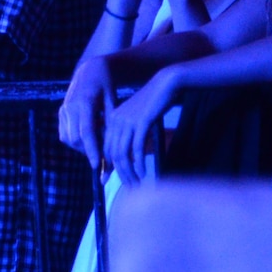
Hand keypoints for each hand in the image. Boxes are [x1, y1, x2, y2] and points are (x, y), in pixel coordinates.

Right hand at [58, 57, 116, 172]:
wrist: (91, 72)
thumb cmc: (107, 87)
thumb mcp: (113, 103)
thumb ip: (111, 123)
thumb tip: (113, 148)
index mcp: (85, 103)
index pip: (86, 133)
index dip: (92, 150)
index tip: (98, 165)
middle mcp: (70, 107)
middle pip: (75, 138)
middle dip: (87, 150)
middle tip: (102, 156)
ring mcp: (63, 110)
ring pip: (68, 138)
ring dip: (81, 146)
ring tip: (97, 144)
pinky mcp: (60, 113)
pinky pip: (64, 134)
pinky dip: (75, 141)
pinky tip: (88, 138)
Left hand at [101, 69, 177, 187]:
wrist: (166, 84)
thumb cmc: (154, 103)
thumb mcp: (138, 119)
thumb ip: (131, 134)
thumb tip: (131, 156)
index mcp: (111, 120)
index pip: (106, 148)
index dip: (109, 167)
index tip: (112, 181)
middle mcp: (115, 121)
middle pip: (112, 154)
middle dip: (119, 174)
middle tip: (129, 187)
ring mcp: (127, 122)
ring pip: (123, 154)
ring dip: (129, 172)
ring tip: (136, 183)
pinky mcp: (140, 123)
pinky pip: (136, 148)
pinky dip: (139, 163)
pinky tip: (144, 172)